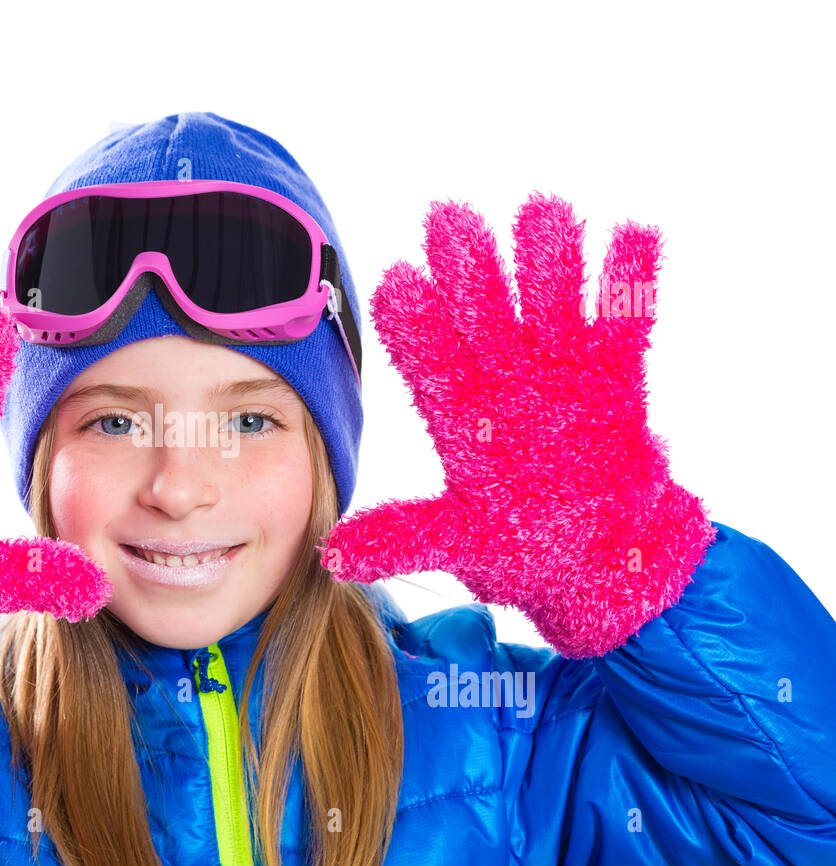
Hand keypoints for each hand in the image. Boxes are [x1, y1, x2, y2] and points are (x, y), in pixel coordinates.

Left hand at [318, 194, 715, 657]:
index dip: (415, 323)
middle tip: (449, 219)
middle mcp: (505, 380)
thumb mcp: (460, 544)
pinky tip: (632, 233)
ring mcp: (561, 372)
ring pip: (552, 305)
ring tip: (544, 210)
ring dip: (549, 262)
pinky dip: (632, 283)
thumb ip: (402, 538)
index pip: (430, 360)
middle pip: (485, 316)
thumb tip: (330, 556)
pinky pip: (625, 323)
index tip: (398, 282)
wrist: (603, 559)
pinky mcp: (615, 376)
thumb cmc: (522, 549)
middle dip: (471, 271)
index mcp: (461, 414)